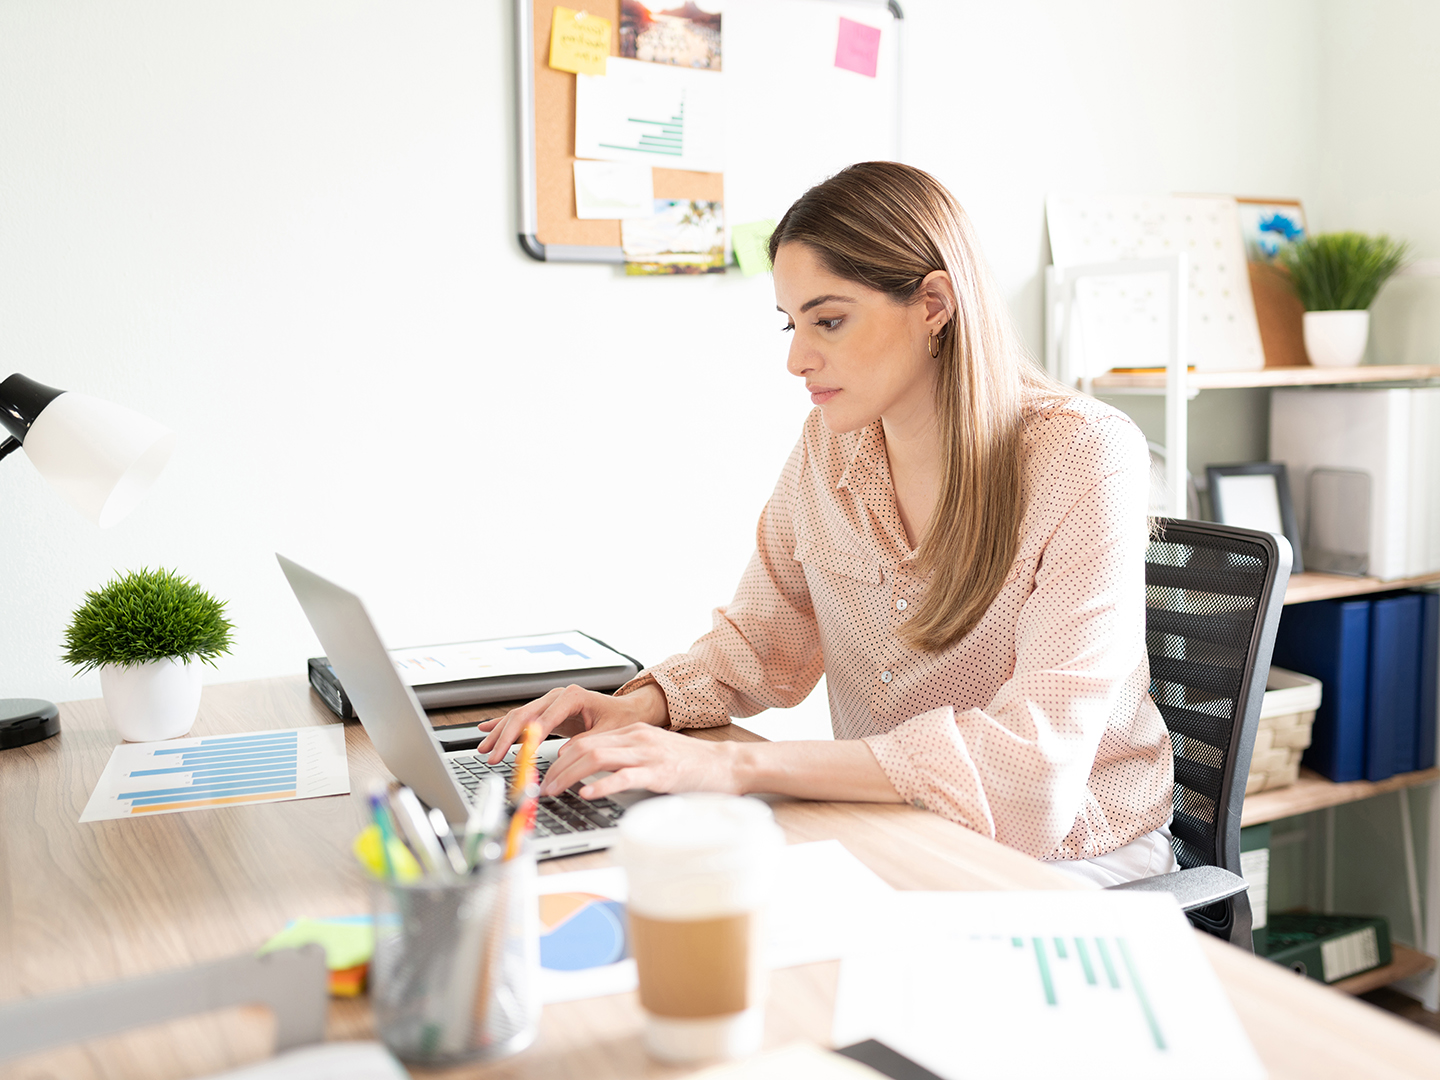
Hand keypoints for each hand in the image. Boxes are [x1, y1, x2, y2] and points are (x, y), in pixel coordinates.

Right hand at [476, 681, 667, 763]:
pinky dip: (501, 724)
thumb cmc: (619, 719)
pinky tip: (485, 728)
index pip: (544, 718)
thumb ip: (587, 741)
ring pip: (518, 717)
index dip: (529, 738)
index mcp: (573, 697)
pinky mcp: (546, 712)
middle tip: (493, 756)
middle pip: (524, 716)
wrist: (626, 710)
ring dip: (499, 733)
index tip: (518, 754)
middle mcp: (557, 696)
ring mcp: (549, 702)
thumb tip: (566, 754)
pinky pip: (520, 718)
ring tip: (484, 749)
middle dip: (505, 737)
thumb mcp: (608, 733)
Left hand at [538, 723, 740, 799]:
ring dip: (569, 775)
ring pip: (597, 757)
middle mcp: (636, 738)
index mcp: (632, 733)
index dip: (557, 756)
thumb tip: (589, 770)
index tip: (543, 772)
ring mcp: (648, 755)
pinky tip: (587, 794)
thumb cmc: (690, 764)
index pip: (585, 739)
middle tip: (540, 785)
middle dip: (555, 767)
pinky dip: (602, 785)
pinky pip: (625, 777)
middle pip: (584, 746)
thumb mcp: (651, 752)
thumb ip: (624, 757)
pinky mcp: (660, 773)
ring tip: (553, 790)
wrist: (726, 765)